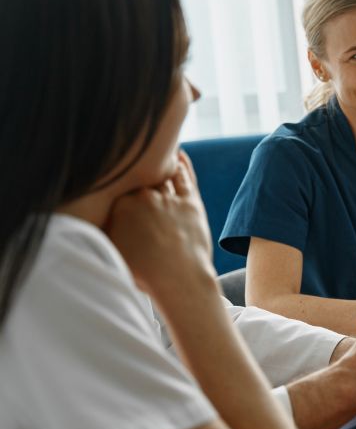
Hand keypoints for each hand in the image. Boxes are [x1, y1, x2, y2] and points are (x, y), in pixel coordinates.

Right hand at [105, 150, 214, 302]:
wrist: (178, 281)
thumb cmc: (141, 272)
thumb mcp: (110, 249)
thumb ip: (101, 226)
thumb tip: (90, 215)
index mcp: (120, 205)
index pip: (116, 181)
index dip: (114, 174)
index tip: (111, 164)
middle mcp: (144, 196)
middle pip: (138, 173)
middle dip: (134, 163)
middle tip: (132, 150)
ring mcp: (169, 198)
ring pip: (162, 172)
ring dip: (159, 160)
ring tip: (155, 147)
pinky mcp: (192, 203)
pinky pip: (185, 178)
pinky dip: (181, 166)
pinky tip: (178, 157)